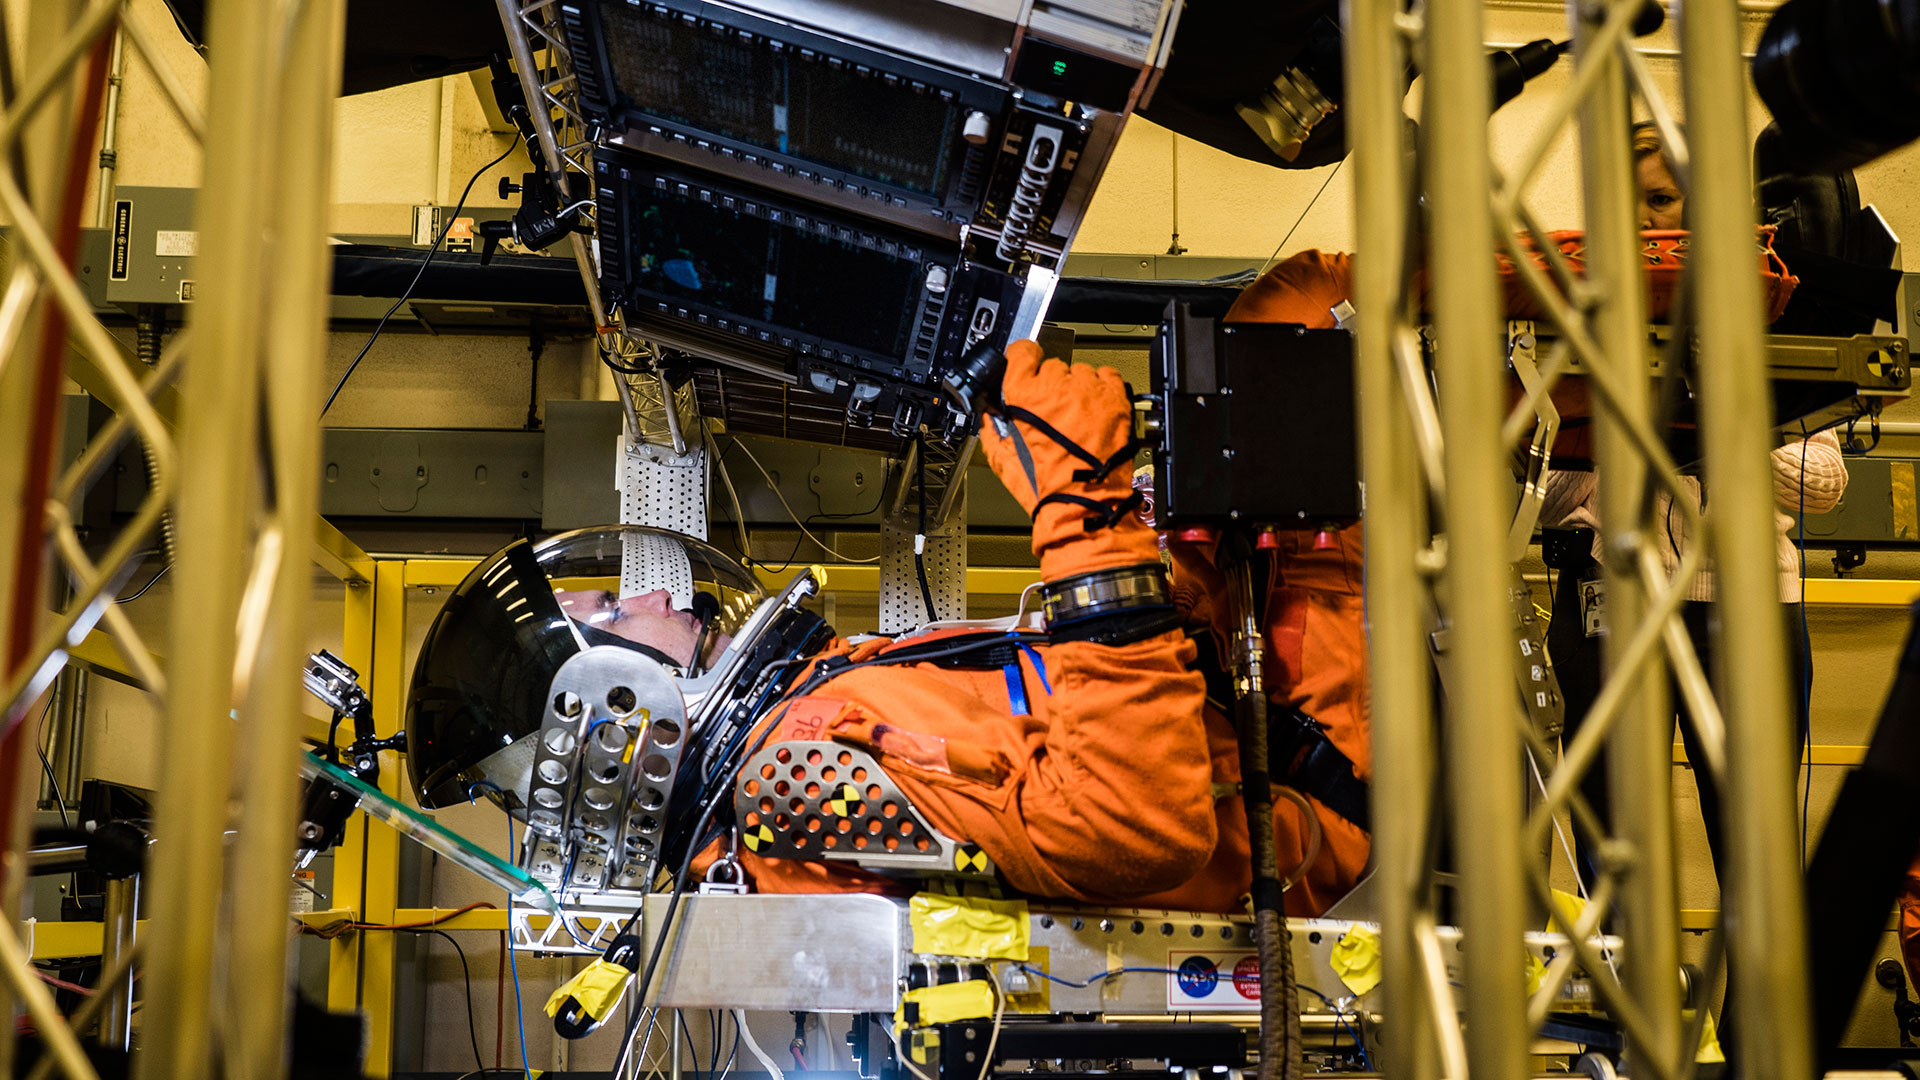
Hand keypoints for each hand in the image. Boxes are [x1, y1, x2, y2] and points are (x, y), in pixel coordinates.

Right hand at [979, 340, 1135, 513]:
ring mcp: (1088, 392)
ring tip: (1076, 419)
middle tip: (1052, 414)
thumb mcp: (1002, 459)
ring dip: (1077, 389)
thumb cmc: (1046, 489)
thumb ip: (992, 426)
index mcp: (1024, 396)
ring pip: (1080, 372)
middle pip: (1052, 367)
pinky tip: (1095, 410)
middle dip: (1050, 387)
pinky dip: (1102, 389)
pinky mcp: (1115, 400)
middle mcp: (1057, 388)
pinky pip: (1108, 376)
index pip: (1021, 352)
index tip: (1025, 367)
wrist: (1083, 505)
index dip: (1022, 361)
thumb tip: (992, 413)